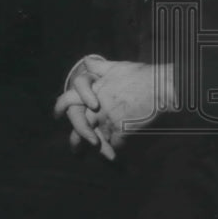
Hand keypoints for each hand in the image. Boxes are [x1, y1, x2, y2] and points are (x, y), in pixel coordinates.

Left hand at [55, 57, 175, 157]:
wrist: (161, 86)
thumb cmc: (140, 75)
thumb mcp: (116, 66)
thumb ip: (99, 66)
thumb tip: (87, 61)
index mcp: (93, 90)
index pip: (68, 98)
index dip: (60, 107)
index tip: (57, 114)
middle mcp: (97, 105)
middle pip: (77, 123)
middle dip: (75, 137)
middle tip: (74, 148)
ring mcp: (108, 118)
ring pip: (94, 137)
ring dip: (93, 147)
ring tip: (91, 157)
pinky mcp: (122, 130)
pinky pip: (113, 144)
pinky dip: (113, 150)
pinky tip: (113, 156)